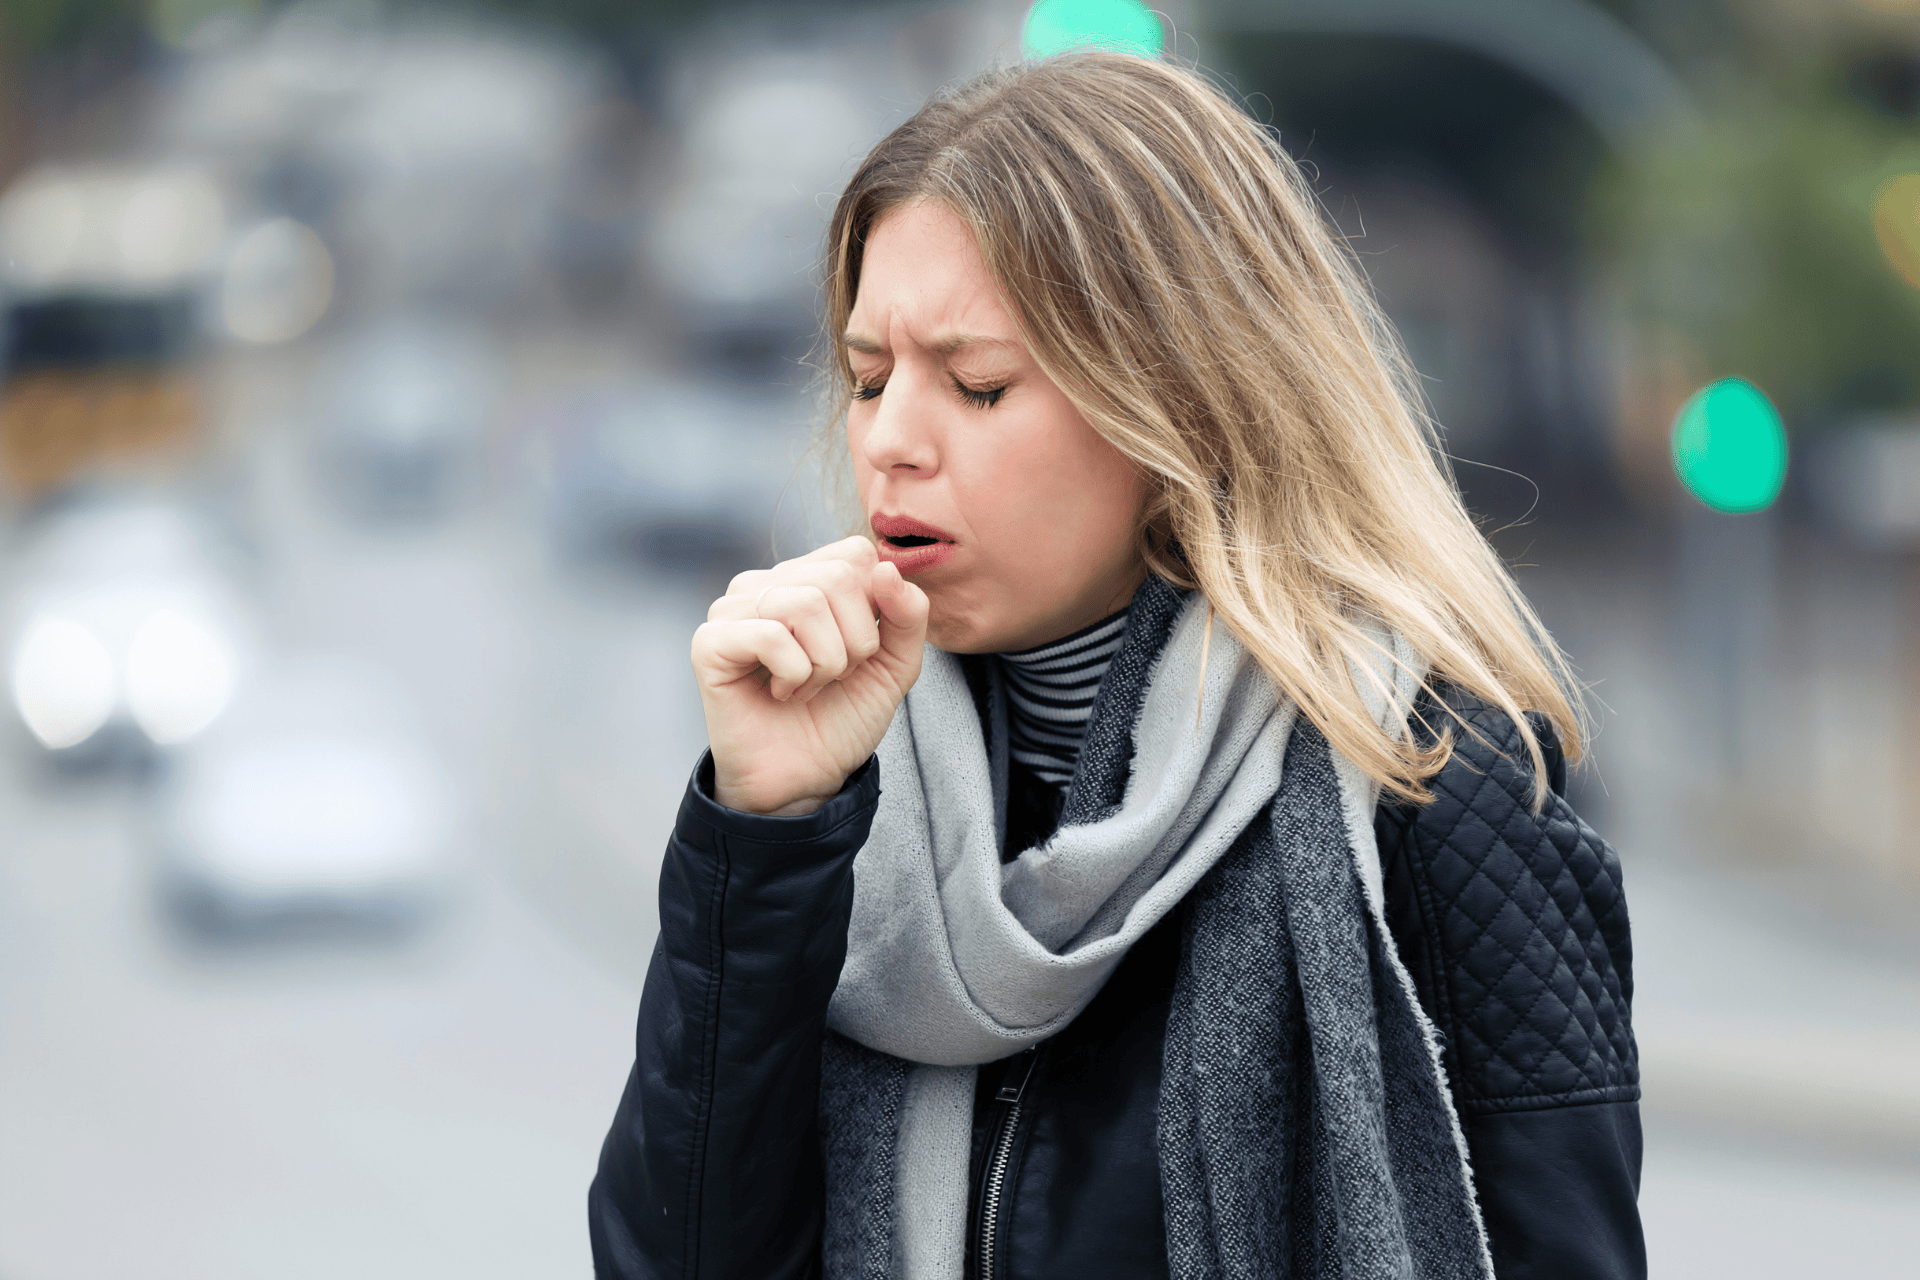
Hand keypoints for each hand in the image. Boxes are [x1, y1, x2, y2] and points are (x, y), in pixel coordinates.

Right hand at [692, 536, 929, 815]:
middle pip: (836, 577)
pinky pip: (770, 635)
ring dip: (824, 662)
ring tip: (806, 686)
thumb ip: (907, 614)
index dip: (875, 607)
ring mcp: (733, 610)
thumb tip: (886, 569)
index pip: (855, 554)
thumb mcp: (895, 664)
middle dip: (855, 641)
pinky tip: (782, 693)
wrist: (805, 778)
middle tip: (834, 676)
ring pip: (804, 604)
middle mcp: (766, 584)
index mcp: (806, 578)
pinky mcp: (710, 642)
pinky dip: (794, 674)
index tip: (860, 651)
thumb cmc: (841, 716)